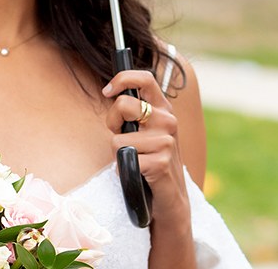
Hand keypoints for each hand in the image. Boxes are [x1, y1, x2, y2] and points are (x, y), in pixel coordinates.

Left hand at [102, 69, 191, 224]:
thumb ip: (134, 112)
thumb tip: (110, 91)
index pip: (145, 78)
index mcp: (163, 108)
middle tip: (119, 136)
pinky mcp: (160, 163)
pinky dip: (124, 169)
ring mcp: (166, 141)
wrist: (170, 199)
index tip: (108, 91)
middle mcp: (167, 120)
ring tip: (135, 160)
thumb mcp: (146, 130)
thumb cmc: (150, 161)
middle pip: (124, 104)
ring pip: (118, 139)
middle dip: (112, 122)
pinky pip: (124, 160)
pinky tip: (139, 174)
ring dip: (119, 153)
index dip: (122, 79)